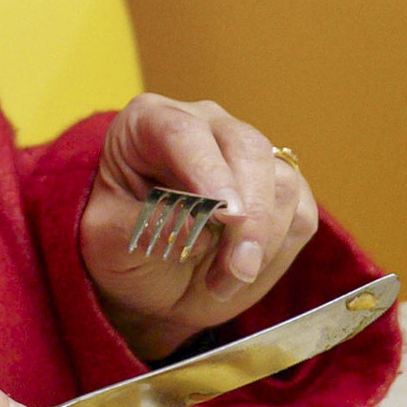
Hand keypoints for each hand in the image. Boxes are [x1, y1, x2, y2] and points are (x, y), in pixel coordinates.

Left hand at [80, 94, 317, 360]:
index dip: (206, 170)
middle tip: (238, 267)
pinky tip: (237, 275)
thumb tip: (192, 223)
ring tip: (219, 282)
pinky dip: (274, 251)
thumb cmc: (122, 251)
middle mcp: (205, 125)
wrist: (152, 282)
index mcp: (149, 123)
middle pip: (247, 148)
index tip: (225, 215)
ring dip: (258, 243)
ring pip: (281, 182)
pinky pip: (299, 212)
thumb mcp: (107, 243)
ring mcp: (249, 153)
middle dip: (249, 214)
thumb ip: (140, 226)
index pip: (181, 131)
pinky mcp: (282, 188)